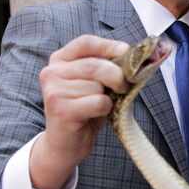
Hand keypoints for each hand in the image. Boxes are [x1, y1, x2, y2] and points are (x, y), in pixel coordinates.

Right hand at [32, 35, 128, 188]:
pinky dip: (105, 108)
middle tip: (124, 86)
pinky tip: (95, 115)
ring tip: (100, 105)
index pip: (86, 42)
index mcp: (58, 60)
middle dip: (117, 75)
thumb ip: (106, 68)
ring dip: (108, 97)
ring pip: (97, 85)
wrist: (64, 145)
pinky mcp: (60, 109)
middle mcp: (51, 72)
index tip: (126, 51)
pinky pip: (97, 102)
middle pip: (95, 65)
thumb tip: (137, 58)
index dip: (108, 46)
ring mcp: (54, 91)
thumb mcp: (93, 84)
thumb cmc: (83, 112)